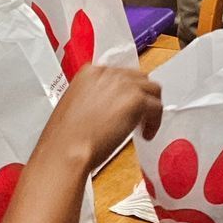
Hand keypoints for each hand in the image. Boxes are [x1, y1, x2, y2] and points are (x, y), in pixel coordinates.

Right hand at [47, 65, 162, 165]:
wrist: (65, 150)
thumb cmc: (64, 139)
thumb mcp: (74, 106)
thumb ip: (94, 97)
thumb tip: (111, 103)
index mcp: (90, 72)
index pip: (120, 74)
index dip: (126, 92)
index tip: (126, 104)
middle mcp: (108, 73)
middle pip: (139, 79)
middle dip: (140, 97)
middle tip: (137, 116)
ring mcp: (124, 84)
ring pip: (152, 90)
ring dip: (150, 107)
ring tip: (142, 125)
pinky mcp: (136, 100)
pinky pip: (157, 107)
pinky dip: (155, 122)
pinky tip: (145, 134)